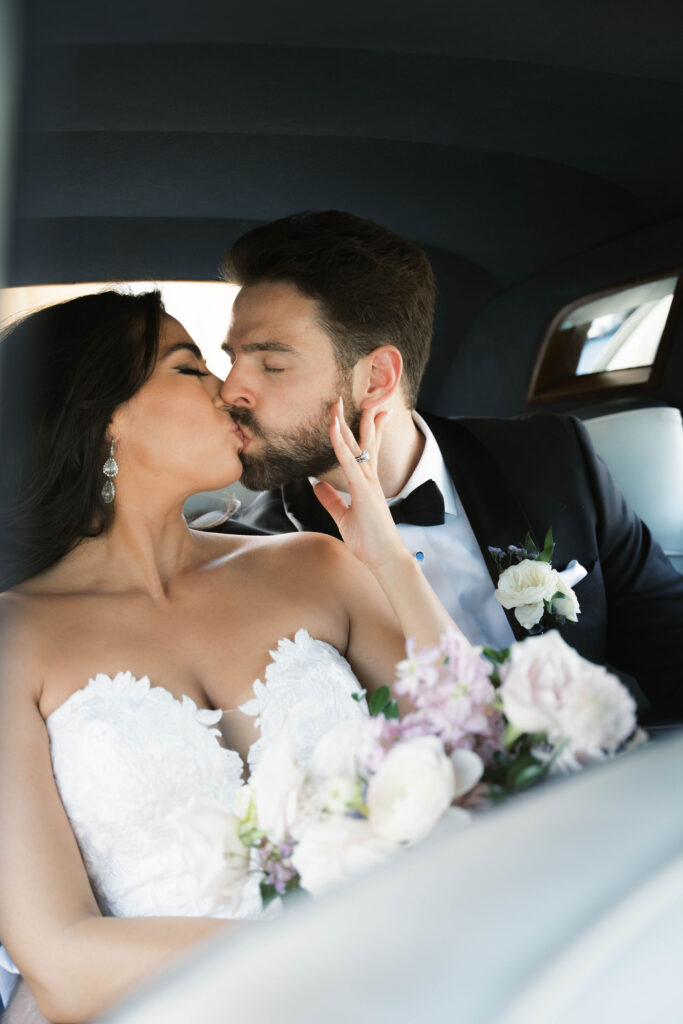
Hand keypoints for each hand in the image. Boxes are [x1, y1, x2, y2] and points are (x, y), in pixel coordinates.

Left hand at [313, 398, 407, 572]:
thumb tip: (318, 486)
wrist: (384, 558)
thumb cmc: (369, 540)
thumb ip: (332, 500)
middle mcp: (369, 477)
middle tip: (346, 396)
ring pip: (357, 446)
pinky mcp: (363, 491)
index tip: (368, 408)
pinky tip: (334, 431)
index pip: (366, 448)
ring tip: (339, 404)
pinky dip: (341, 446)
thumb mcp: (343, 517)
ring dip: (346, 424)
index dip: (367, 427)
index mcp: (367, 482)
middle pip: (363, 440)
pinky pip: (350, 463)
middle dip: (357, 417)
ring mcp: (368, 483)